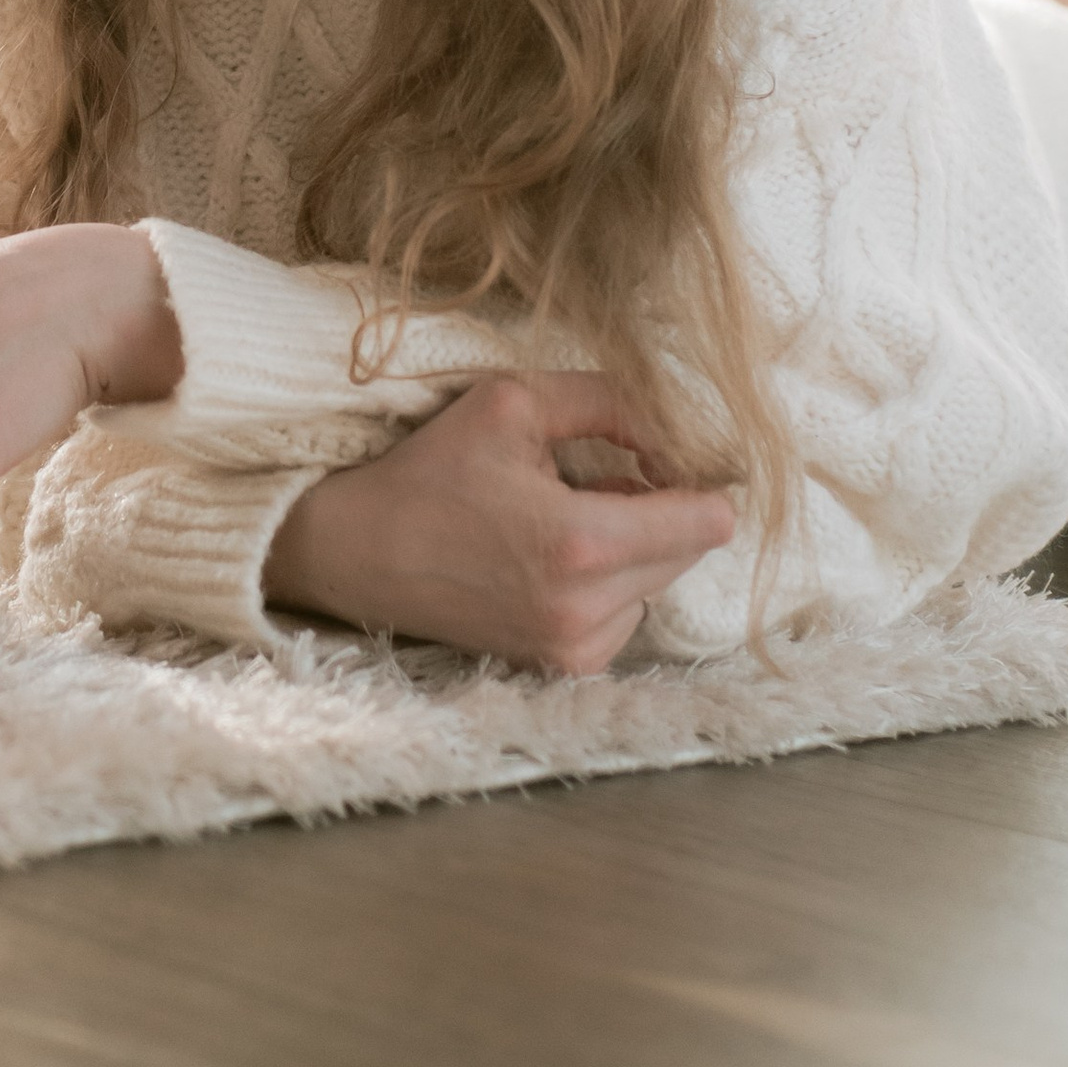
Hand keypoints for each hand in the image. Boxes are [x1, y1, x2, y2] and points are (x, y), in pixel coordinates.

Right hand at [264, 373, 736, 675]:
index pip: (709, 521)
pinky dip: (608, 584)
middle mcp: (587, 608)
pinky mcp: (561, 665)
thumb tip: (675, 428)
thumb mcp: (515, 403)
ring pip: (658, 582)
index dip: (698, 479)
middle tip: (601, 476)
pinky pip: (625, 614)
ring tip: (566, 516)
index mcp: (581, 542)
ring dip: (634, 548)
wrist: (358, 553)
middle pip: (689, 551)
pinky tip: (553, 559)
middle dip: (660, 509)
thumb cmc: (432, 471)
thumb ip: (609, 401)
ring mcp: (575, 647)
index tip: (662, 457)